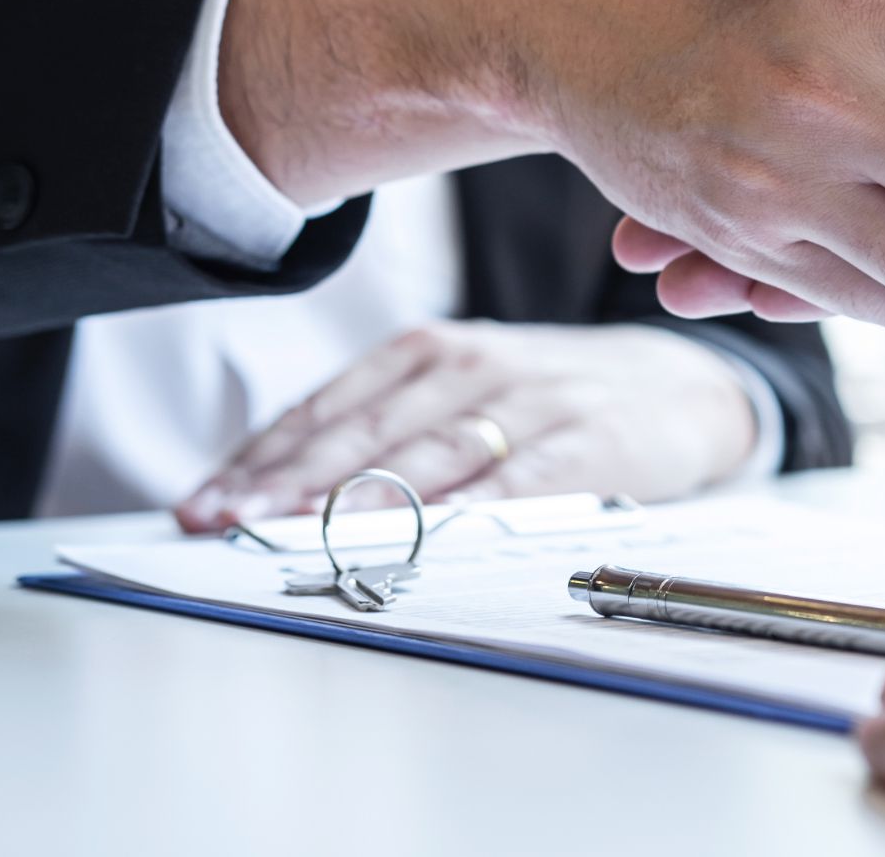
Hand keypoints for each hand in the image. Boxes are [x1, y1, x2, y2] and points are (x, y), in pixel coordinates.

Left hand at [172, 321, 757, 531]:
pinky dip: (470, 504)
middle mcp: (472, 365)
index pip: (328, 406)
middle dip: (286, 479)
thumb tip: (286, 493)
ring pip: (429, 450)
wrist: (681, 383)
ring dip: (361, 494)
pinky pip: (517, 477)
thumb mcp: (471, 390)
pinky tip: (428, 533)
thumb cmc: (555, 399)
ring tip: (302, 528)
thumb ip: (395, 428)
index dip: (261, 455)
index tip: (203, 501)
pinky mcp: (585, 438)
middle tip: (226, 520)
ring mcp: (529, 400)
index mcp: (432, 351)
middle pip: (365, 428)